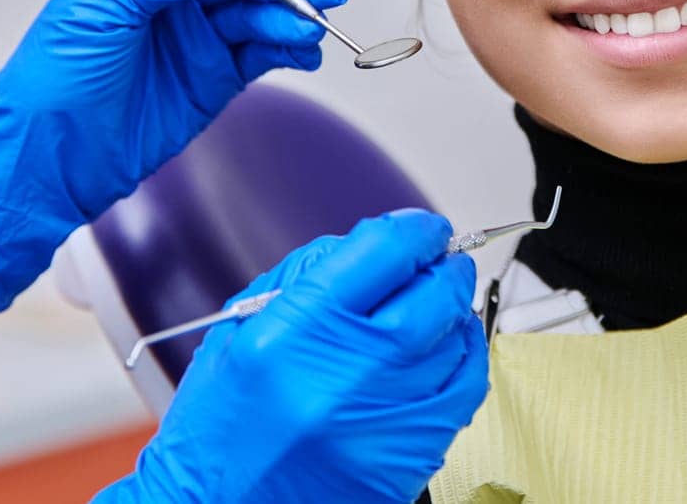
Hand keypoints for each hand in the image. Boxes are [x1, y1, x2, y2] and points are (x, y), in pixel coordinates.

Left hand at [0, 0, 349, 310]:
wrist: (52, 160)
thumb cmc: (54, 76)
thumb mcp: (107, 4)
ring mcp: (200, 32)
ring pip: (263, 8)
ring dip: (294, 12)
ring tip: (310, 25)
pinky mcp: (217, 75)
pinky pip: (265, 51)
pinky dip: (291, 48)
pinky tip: (304, 50)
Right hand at [97, 210, 489, 503]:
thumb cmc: (220, 431)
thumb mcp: (240, 331)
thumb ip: (306, 276)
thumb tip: (373, 247)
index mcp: (294, 331)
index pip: (384, 251)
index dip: (415, 229)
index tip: (423, 230)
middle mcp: (344, 373)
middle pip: (432, 291)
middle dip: (443, 266)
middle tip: (439, 261)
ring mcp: (382, 418)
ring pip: (456, 337)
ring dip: (454, 311)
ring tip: (437, 306)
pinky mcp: (407, 457)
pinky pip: (466, 390)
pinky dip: (466, 358)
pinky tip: (449, 349)